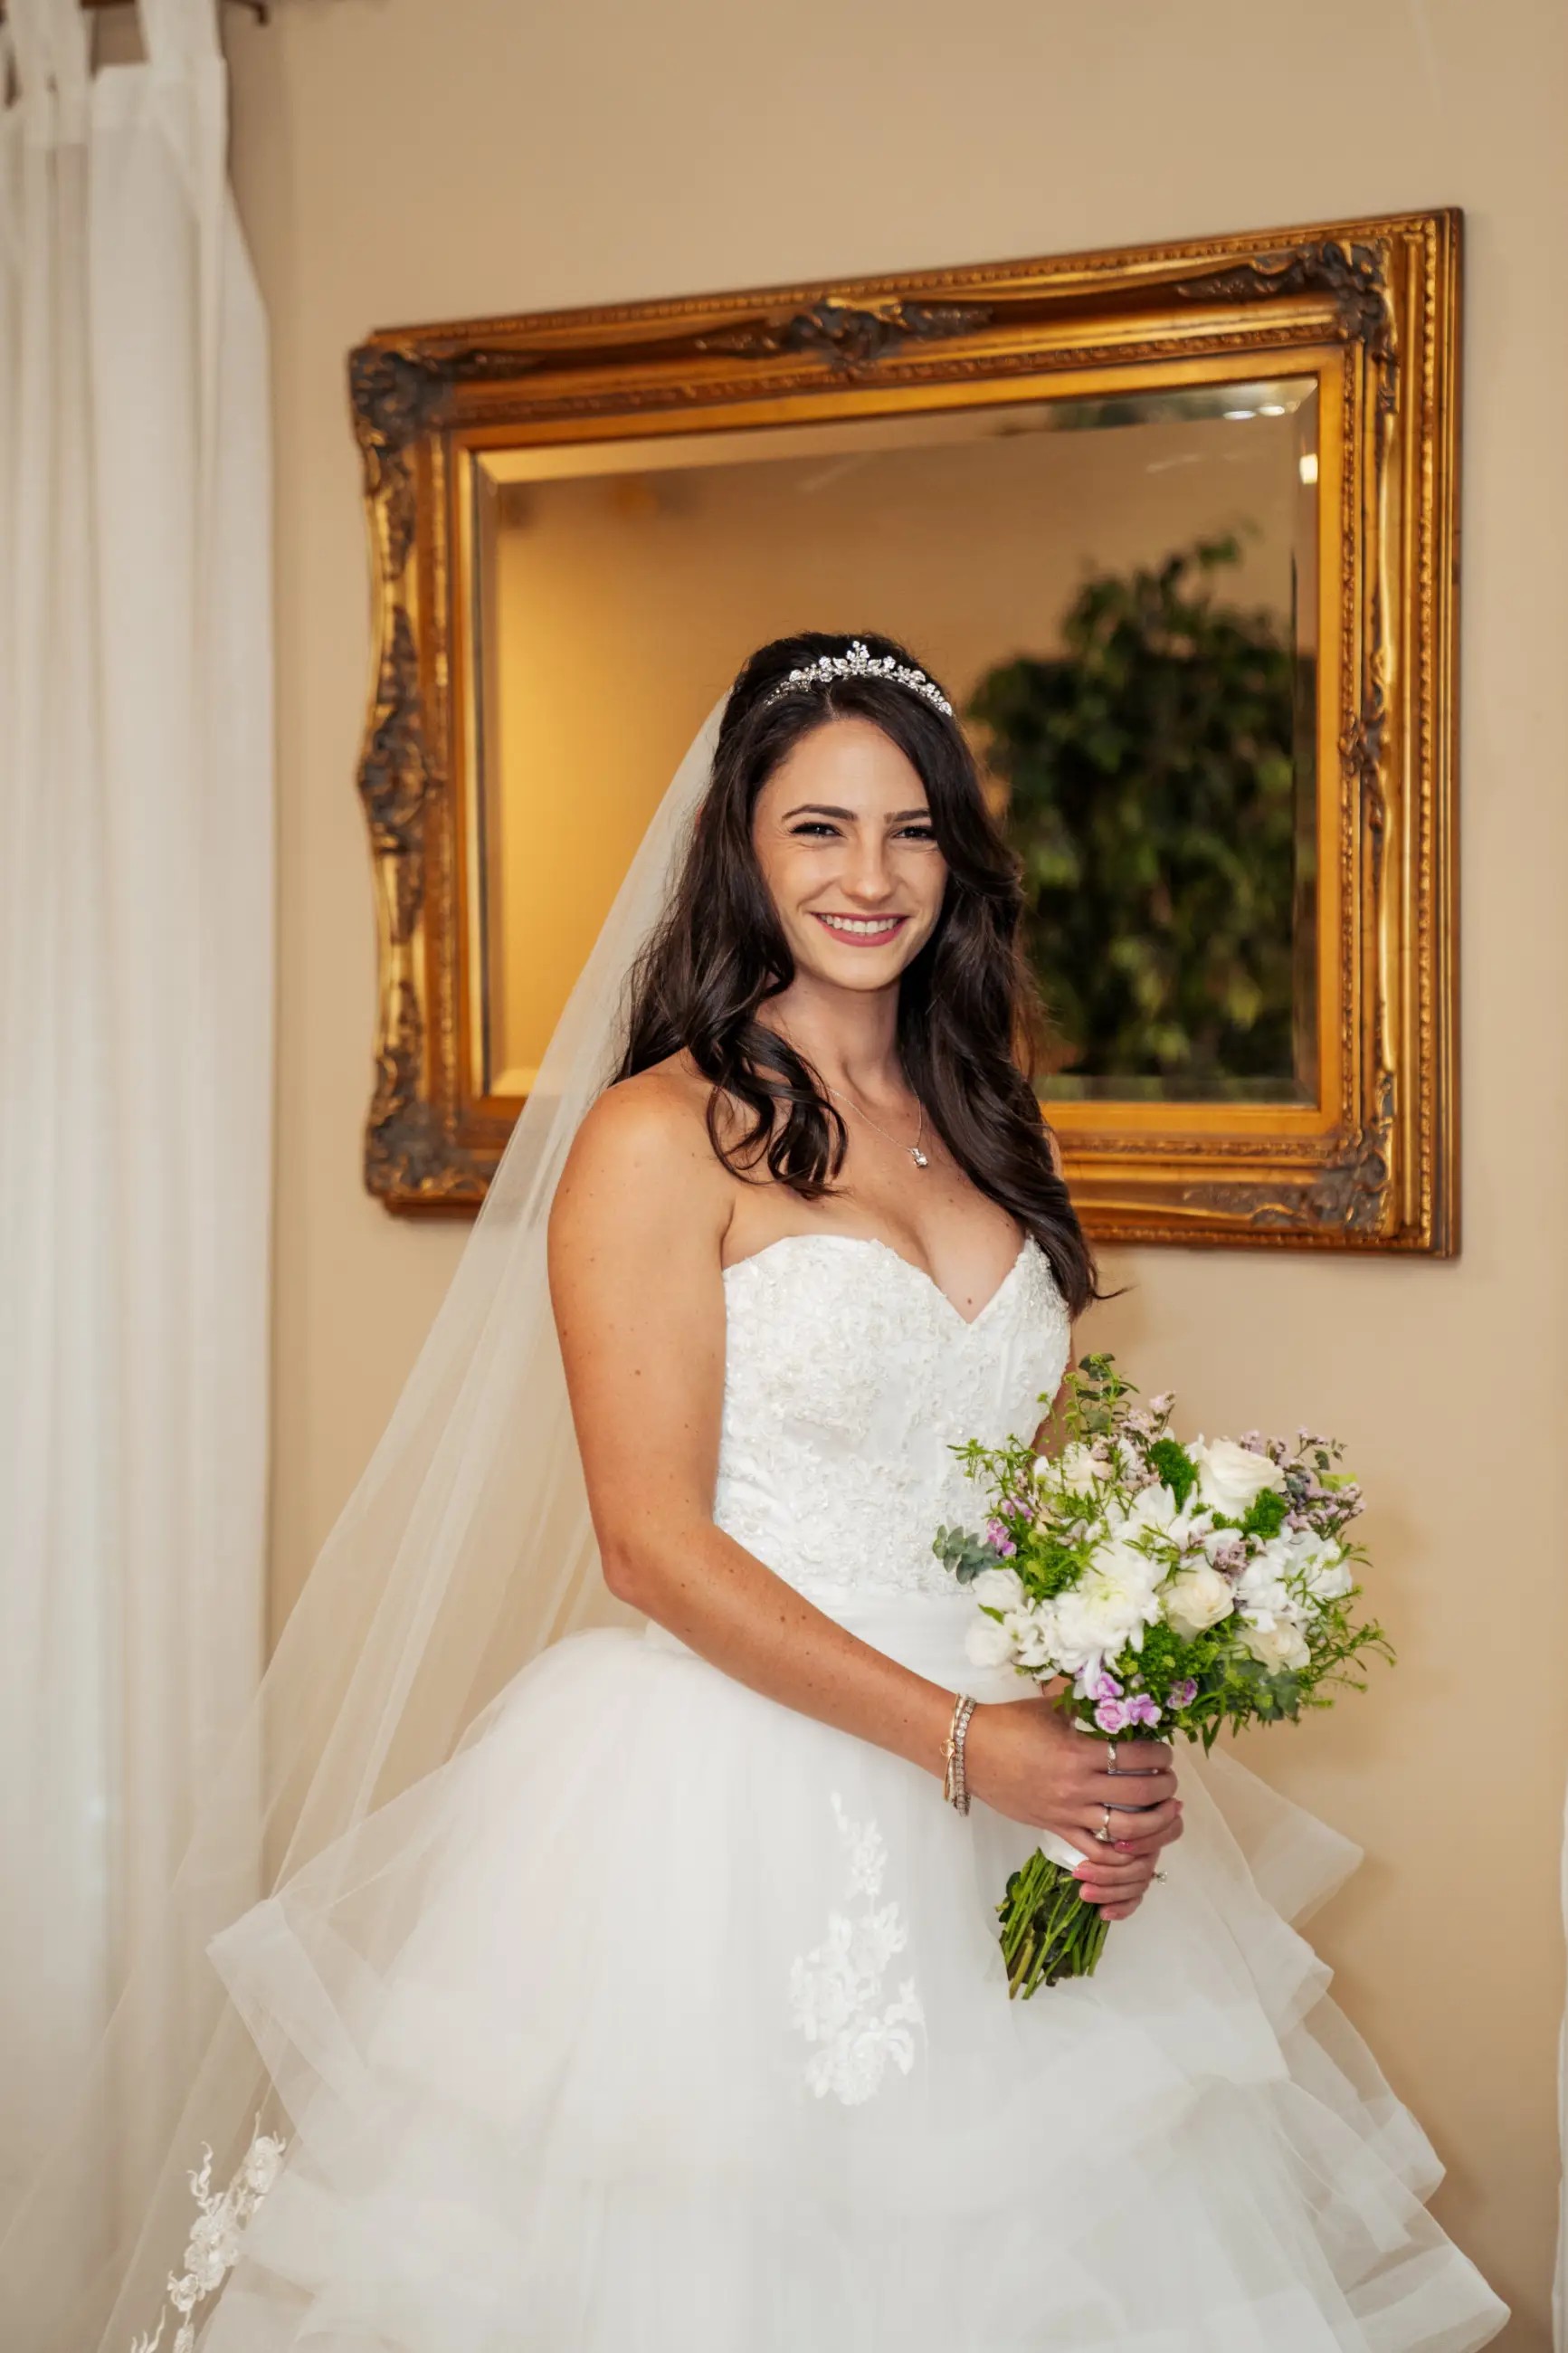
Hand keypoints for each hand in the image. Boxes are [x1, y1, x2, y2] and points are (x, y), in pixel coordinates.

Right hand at [963, 1685, 1182, 1918]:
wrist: (970, 1751)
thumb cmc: (1010, 1723)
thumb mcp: (1051, 1706)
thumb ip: (1085, 1702)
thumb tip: (1115, 1688)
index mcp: (1079, 1751)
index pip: (1137, 1757)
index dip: (1160, 1755)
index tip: (1166, 1752)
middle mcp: (1077, 1786)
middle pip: (1140, 1795)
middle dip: (1165, 1788)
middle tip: (1170, 1781)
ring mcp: (1067, 1812)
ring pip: (1125, 1831)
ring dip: (1154, 1825)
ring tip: (1164, 1813)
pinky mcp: (1055, 1828)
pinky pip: (1094, 1852)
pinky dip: (1118, 1854)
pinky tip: (1134, 1844)